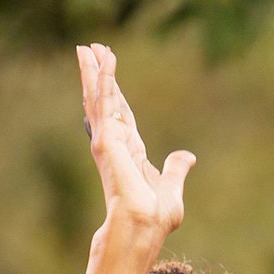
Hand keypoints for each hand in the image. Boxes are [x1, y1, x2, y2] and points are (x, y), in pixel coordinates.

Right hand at [76, 42, 191, 243]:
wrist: (144, 226)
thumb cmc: (155, 217)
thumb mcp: (171, 187)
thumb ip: (176, 169)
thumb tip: (187, 157)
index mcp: (130, 153)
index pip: (121, 115)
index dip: (115, 94)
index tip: (109, 75)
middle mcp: (114, 144)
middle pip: (104, 101)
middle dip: (97, 75)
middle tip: (89, 50)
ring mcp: (107, 141)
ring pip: (97, 97)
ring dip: (93, 71)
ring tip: (86, 47)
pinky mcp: (105, 139)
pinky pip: (104, 102)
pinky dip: (104, 79)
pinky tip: (103, 59)